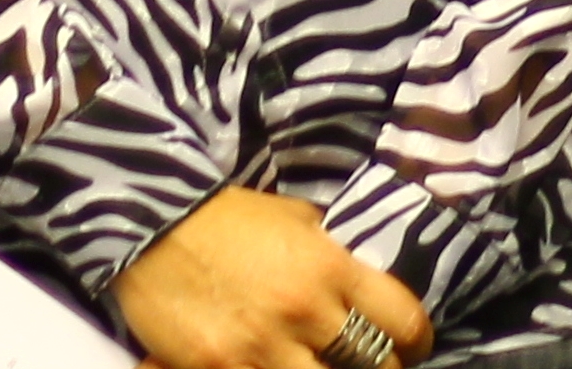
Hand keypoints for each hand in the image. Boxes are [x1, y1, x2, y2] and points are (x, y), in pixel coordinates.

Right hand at [113, 188, 428, 368]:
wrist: (154, 226)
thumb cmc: (230, 218)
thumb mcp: (297, 220)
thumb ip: (334, 255)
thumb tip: (363, 285)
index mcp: (332, 267)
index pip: (403, 319)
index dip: (416, 341)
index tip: (412, 348)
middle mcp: (306, 311)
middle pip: (374, 367)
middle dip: (380, 368)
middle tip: (370, 364)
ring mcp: (262, 347)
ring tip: (320, 366)